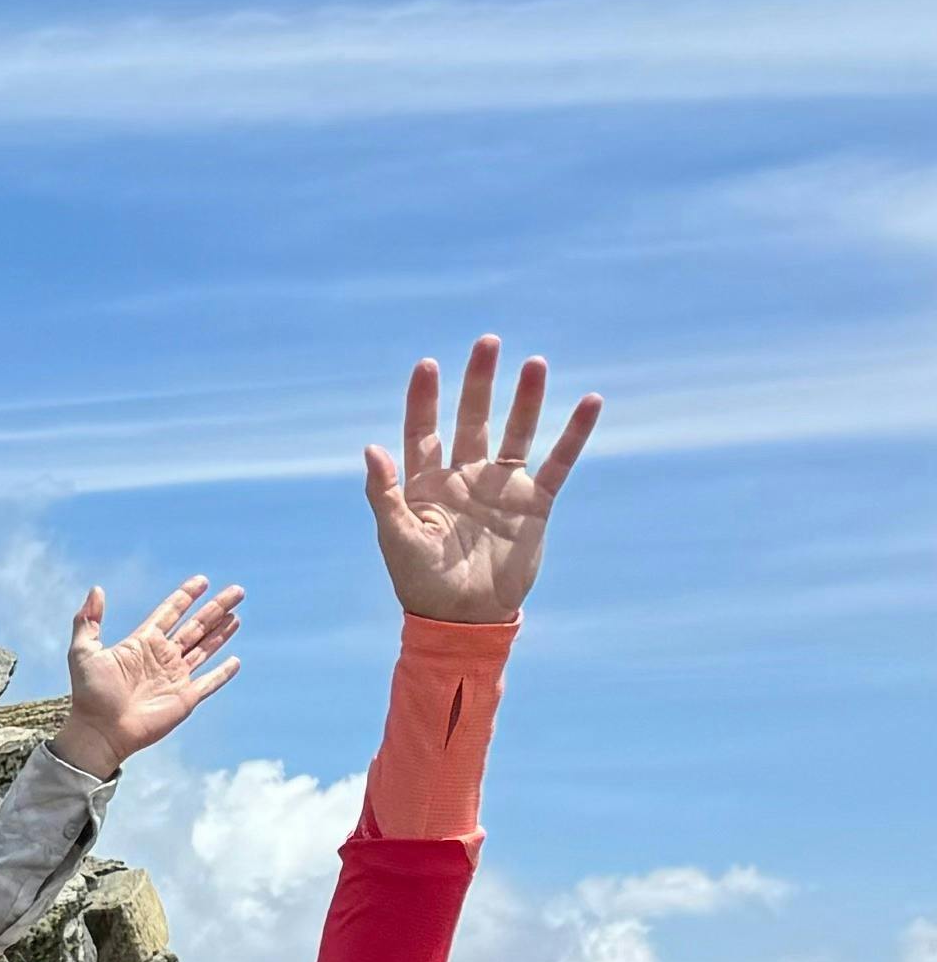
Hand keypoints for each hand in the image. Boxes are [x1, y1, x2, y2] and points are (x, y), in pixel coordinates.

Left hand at [54, 578, 241, 768]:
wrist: (99, 731)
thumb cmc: (89, 694)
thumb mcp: (82, 651)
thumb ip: (88, 620)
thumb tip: (96, 589)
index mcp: (142, 643)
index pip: (170, 613)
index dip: (186, 596)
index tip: (202, 580)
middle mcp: (162, 657)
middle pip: (196, 626)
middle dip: (216, 608)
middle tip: (237, 591)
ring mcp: (175, 678)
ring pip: (205, 648)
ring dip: (221, 632)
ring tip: (236, 615)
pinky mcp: (185, 698)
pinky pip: (210, 683)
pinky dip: (223, 673)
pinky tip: (235, 661)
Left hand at [364, 341, 596, 626]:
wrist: (465, 619)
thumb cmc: (421, 582)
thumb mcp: (398, 538)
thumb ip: (384, 494)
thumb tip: (371, 447)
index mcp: (425, 484)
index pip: (424, 431)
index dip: (425, 399)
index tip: (427, 365)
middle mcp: (465, 476)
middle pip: (473, 418)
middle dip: (478, 383)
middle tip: (487, 342)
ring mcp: (501, 487)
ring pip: (517, 431)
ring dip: (526, 398)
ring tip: (535, 363)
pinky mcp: (535, 502)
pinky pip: (559, 461)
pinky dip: (575, 433)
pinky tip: (590, 402)